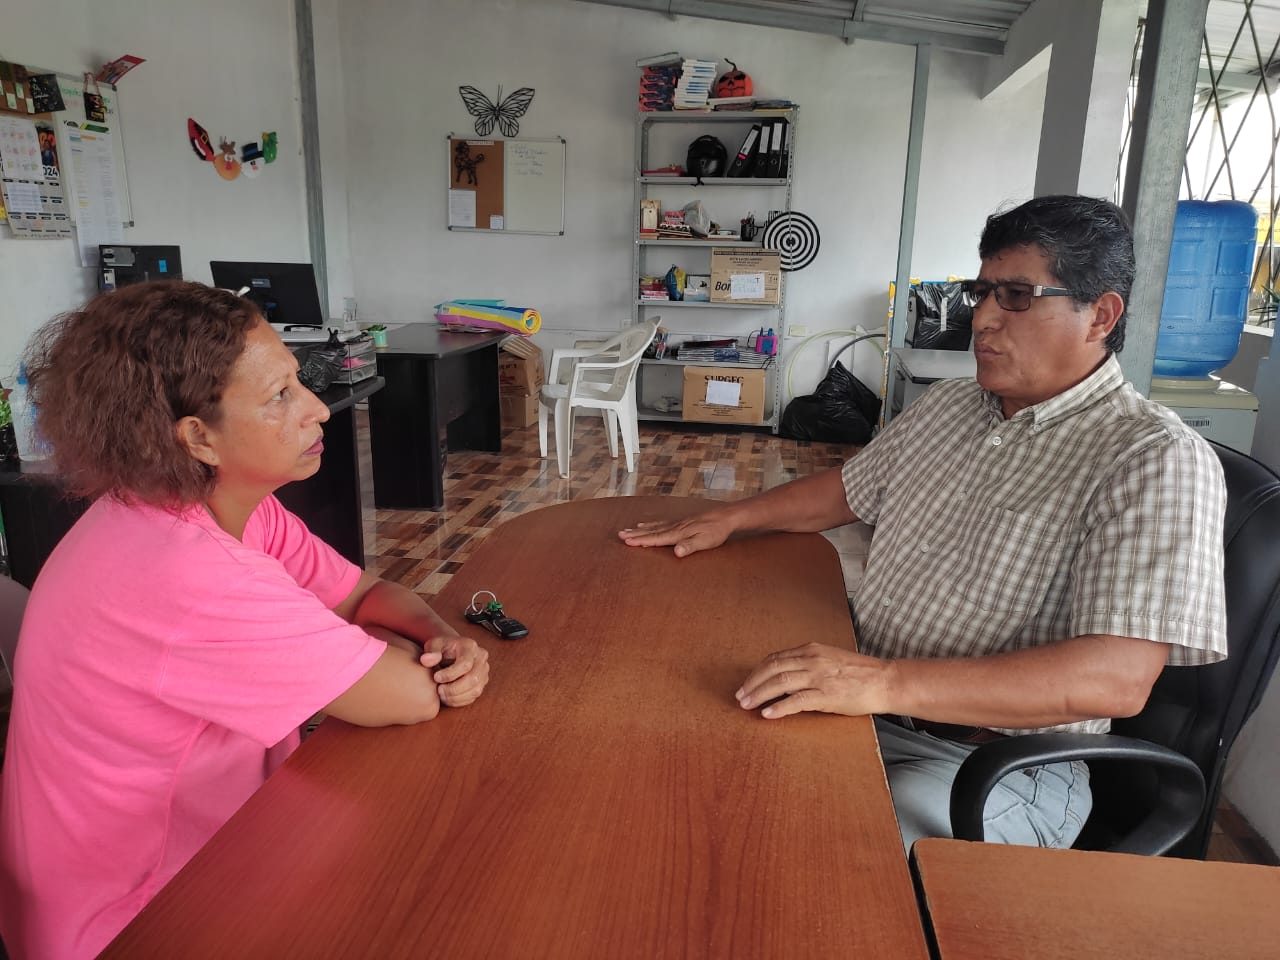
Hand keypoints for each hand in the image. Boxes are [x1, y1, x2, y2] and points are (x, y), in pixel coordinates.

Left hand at [422, 635, 489, 706]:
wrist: (451, 650)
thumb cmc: (441, 647)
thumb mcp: (434, 644)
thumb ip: (431, 652)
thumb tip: (426, 660)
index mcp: (470, 646)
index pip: (465, 664)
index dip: (450, 674)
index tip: (436, 677)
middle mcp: (481, 658)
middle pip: (473, 679)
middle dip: (453, 688)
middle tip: (438, 689)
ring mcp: (483, 672)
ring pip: (475, 690)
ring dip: (456, 696)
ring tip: (441, 694)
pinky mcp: (482, 683)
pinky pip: (473, 697)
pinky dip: (459, 701)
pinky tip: (447, 697)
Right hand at [617, 512, 733, 557]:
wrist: (726, 517)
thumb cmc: (716, 531)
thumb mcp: (705, 541)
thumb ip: (690, 546)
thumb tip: (677, 552)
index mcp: (678, 534)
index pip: (656, 538)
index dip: (641, 541)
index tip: (627, 542)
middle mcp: (675, 527)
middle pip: (652, 531)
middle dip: (635, 534)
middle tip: (620, 535)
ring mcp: (678, 523)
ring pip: (655, 526)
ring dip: (641, 529)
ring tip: (628, 529)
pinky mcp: (682, 521)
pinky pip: (662, 522)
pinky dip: (652, 523)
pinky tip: (647, 523)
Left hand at [735, 642, 893, 718]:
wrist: (885, 681)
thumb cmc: (860, 673)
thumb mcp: (829, 660)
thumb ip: (808, 665)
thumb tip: (785, 679)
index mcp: (811, 650)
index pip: (775, 658)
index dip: (757, 672)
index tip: (747, 683)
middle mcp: (812, 659)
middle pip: (772, 668)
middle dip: (752, 683)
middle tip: (740, 696)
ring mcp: (819, 677)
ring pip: (780, 682)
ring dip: (759, 694)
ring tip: (747, 705)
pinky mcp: (827, 694)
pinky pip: (797, 700)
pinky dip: (779, 707)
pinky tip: (768, 714)